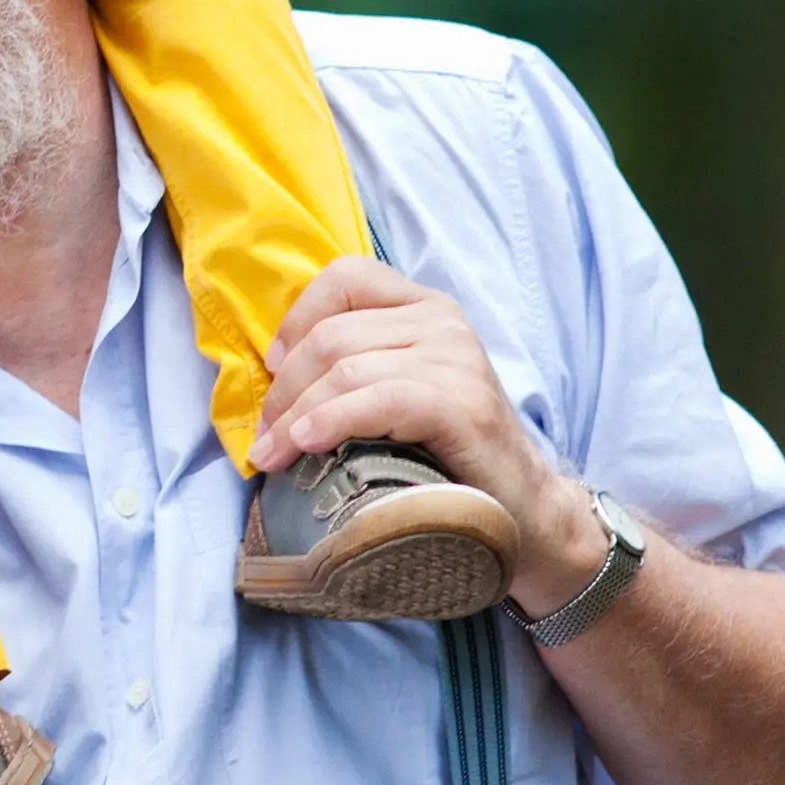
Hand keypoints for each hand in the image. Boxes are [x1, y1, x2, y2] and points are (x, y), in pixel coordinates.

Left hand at [254, 258, 610, 596]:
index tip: (273, 368)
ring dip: (294, 416)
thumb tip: (275, 375)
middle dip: (284, 389)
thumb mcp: (401, 390)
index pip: (346, 277)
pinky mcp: (460, 403)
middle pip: (332, 334)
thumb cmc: (448, 453)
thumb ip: (358, 364)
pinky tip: (305, 446)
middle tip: (263, 437)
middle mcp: (442, 321)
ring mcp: (455, 359)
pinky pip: (377, 400)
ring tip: (270, 456)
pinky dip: (330, 421)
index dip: (297, 319)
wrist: (521, 507)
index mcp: (425, 306)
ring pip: (345, 368)